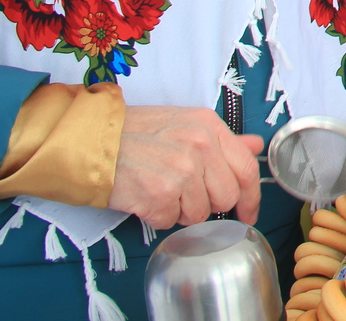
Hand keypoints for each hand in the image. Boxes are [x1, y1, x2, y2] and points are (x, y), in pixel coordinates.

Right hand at [107, 105, 263, 228]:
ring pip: (199, 214)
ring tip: (160, 189)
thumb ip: (224, 140)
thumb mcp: (185, 124)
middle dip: (208, 204)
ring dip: (181, 210)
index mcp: (210, 127)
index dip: (251, 198)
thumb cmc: (136, 133)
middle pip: (226, 197)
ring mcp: (181, 172)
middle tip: (184, 194)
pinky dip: (158, 216)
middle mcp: (200, 147)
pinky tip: (146, 197)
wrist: (90, 141)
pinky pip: (170, 221)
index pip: (247, 170)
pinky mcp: (159, 195)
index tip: (248, 213)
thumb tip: (255, 146)